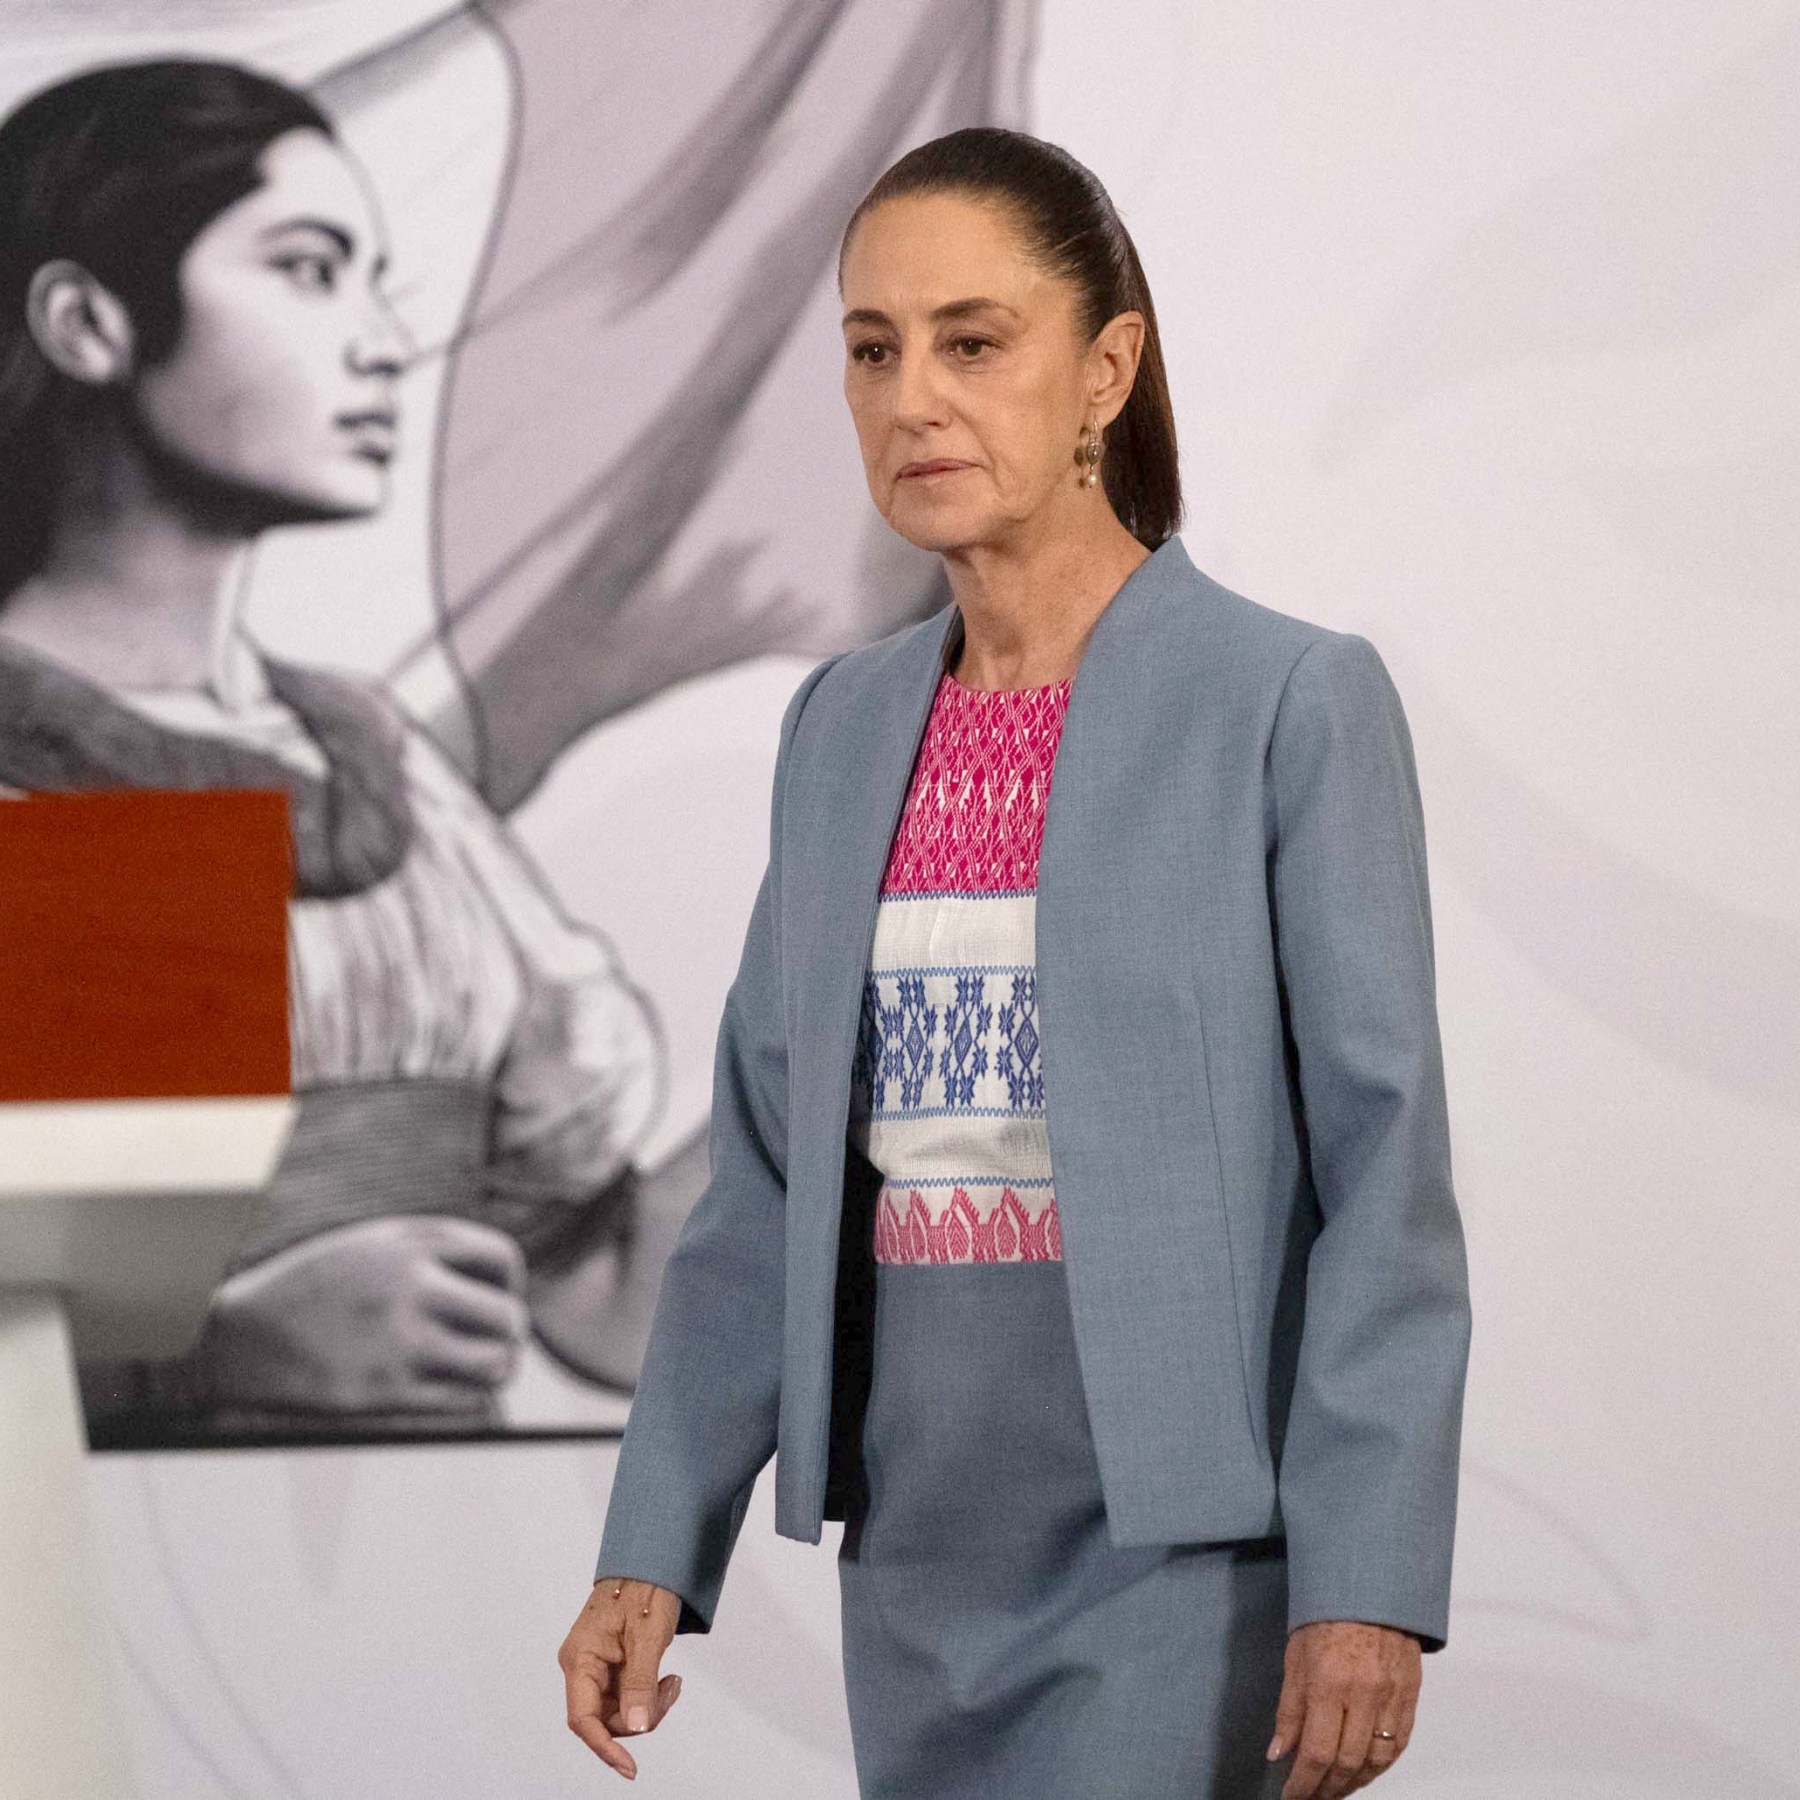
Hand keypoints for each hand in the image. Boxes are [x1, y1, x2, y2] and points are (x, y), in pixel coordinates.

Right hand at [202, 1216, 529, 1412]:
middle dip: (511, 1332)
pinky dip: (470, 1395)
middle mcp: (410, 1289)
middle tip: (495, 1340)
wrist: (239, 1338)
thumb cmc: (317, 1289)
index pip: (503, 1260)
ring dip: (498, 1367)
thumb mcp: (372, 1244)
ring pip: (497, 1363)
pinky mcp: (384, 1392)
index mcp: (409, 1246)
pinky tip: (452, 1387)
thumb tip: (506, 1279)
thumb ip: (435, 1250)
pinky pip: (464, 1400)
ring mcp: (398, 1342)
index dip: (510, 1283)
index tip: (492, 1297)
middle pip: (510, 1317)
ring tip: (481, 1366)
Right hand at [560, 1576, 683, 1778]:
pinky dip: (649, 1695)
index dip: (604, 1747)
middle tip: (671, 1690)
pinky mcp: (612, 1667)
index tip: (629, 1767)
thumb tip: (635, 1729)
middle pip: (604, 1718)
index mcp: (580, 1659)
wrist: (650, 1560)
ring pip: (618, 1711)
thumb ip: (640, 1684)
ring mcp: (596, 1668)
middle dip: (640, 1717)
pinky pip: (627, 1697)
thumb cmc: (644, 1588)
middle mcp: (582, 1667)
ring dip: (648, 1706)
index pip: (583, 1718)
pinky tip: (667, 1678)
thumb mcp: (648, 1636)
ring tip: (673, 1681)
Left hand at [1267, 1619, 1419, 1797]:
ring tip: (1334, 1790)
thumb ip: (1289, 1710)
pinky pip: (1399, 1745)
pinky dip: (1380, 1766)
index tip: (1290, 1796)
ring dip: (1353, 1783)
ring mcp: (1392, 1697)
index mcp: (1329, 1683)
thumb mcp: (1295, 1658)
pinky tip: (1364, 1772)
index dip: (1302, 1784)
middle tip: (1311, 1797)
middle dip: (1326, 1789)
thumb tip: (1278, 1754)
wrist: (1371, 1587)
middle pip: (1346, 1764)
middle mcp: (1364, 1694)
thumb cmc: (1326, 1617)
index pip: (1315, 1752)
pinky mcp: (1411, 1696)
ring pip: (1375, 1761)